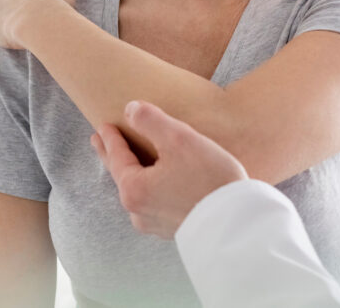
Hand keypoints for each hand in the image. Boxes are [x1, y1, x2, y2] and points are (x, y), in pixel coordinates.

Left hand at [91, 100, 247, 238]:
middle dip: (111, 156)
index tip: (101, 127)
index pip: (116, 157)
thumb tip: (130, 109)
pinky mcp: (174, 230)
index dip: (109, 139)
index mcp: (134, 189)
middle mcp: (139, 211)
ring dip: (131, 173)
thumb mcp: (179, 139)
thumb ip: (151, 120)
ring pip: (137, 192)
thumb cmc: (210, 179)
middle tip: (99, 141)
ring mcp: (156, 225)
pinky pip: (153, 203)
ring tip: (129, 161)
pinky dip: (149, 188)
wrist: (240, 224)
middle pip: (121, 176)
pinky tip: (157, 185)